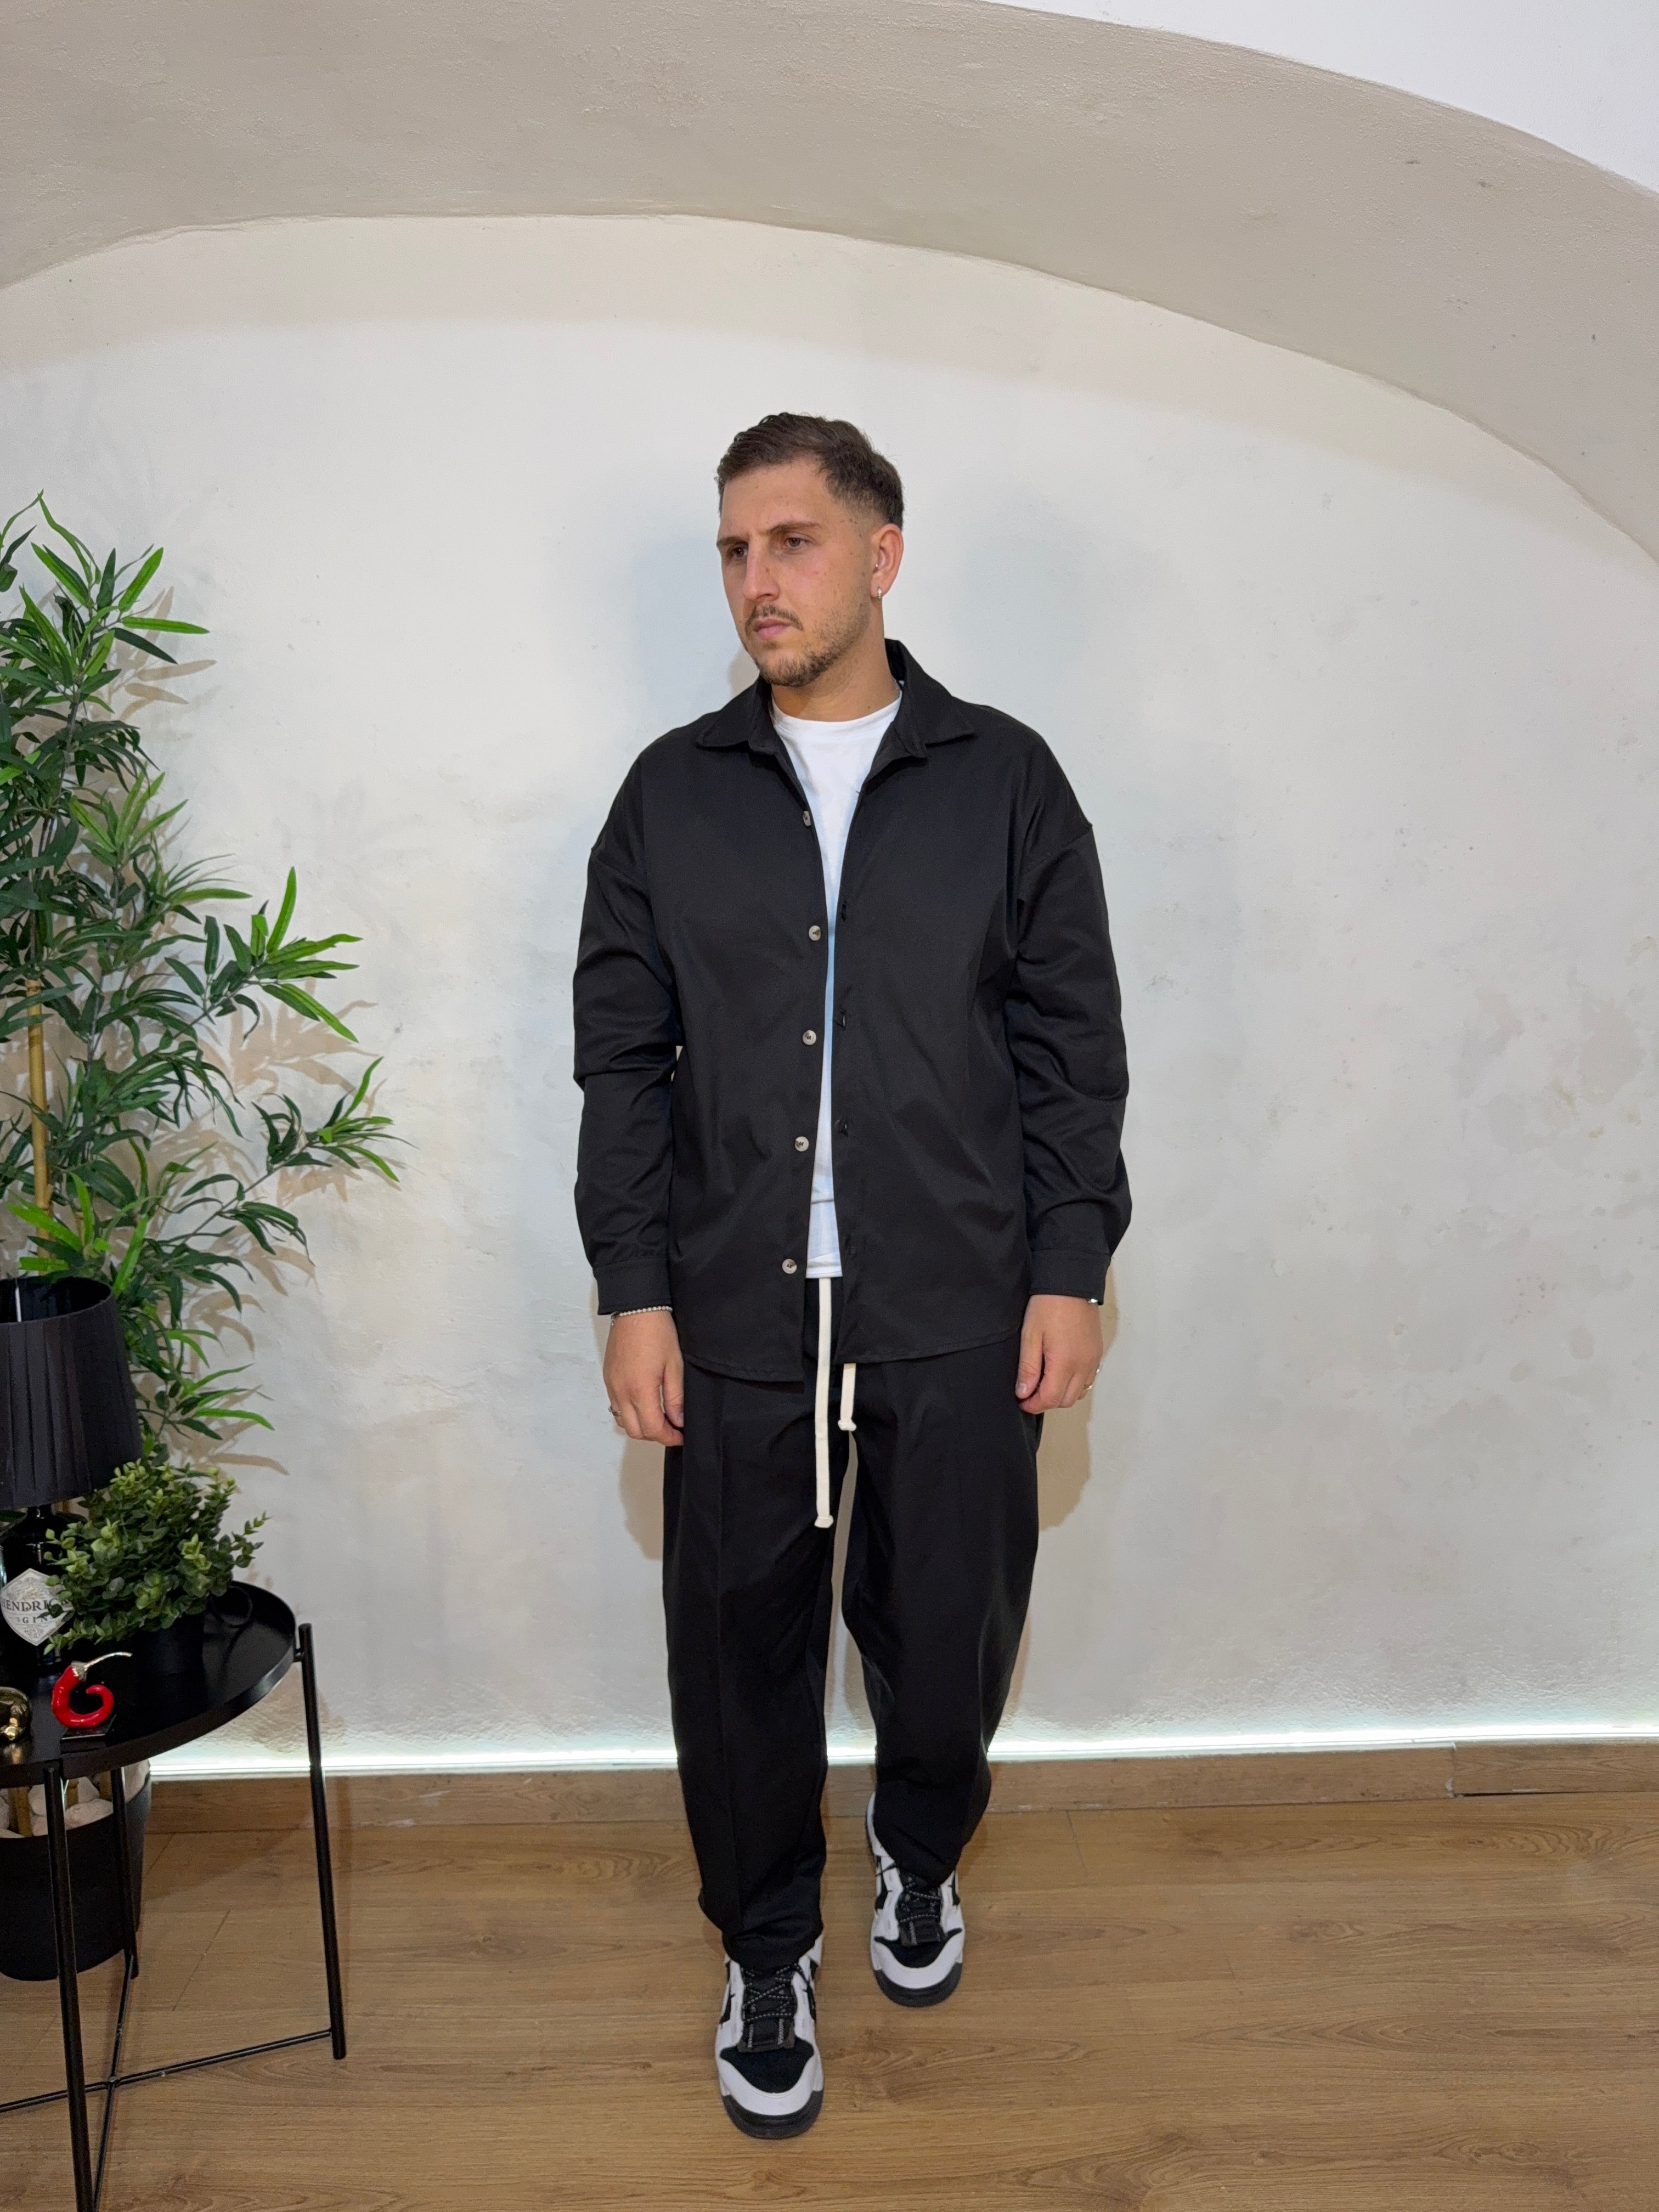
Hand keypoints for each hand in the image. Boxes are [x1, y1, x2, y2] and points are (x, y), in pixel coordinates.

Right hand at [604, 1310, 684, 1444]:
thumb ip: (675, 1397)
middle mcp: (621, 1392)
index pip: (652, 1429)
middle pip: (635, 1431)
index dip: (669, 1437)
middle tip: (672, 1427)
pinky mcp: (608, 1378)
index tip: (680, 1435)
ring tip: (659, 1415)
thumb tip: (678, 1420)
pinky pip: (616, 1405)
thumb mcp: (675, 1365)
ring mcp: (612, 1385)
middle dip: (655, 1435)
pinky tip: (645, 1402)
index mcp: (640, 1390)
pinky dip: (630, 1412)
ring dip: (641, 1425)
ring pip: (623, 1421)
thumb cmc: (657, 1332)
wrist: (636, 1308)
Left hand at [1015, 1294, 1101, 1412]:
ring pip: (1079, 1393)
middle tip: (1030, 1392)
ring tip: (1044, 1382)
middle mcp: (1083, 1365)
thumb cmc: (1048, 1305)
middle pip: (1066, 1400)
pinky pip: (1088, 1380)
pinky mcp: (1097, 1353)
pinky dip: (1074, 1384)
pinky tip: (1060, 1373)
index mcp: (1065, 1362)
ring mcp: (1093, 1359)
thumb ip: (1028, 1367)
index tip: (1022, 1401)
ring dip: (1061, 1394)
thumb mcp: (1030, 1335)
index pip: (1050, 1399)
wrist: (1071, 1283)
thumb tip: (1024, 1393)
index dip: (1033, 1405)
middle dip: (1046, 1401)